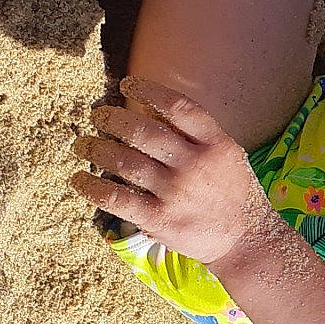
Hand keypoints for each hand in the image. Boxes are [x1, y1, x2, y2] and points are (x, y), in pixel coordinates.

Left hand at [68, 77, 281, 266]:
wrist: (245, 238)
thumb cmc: (232, 192)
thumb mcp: (226, 155)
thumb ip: (195, 135)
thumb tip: (152, 110)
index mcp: (215, 143)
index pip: (179, 107)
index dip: (149, 91)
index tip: (126, 84)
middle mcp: (195, 164)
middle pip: (144, 131)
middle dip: (113, 119)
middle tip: (97, 116)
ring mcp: (176, 192)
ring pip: (126, 162)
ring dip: (97, 149)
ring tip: (83, 144)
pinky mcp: (160, 219)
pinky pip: (118, 198)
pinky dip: (93, 188)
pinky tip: (79, 180)